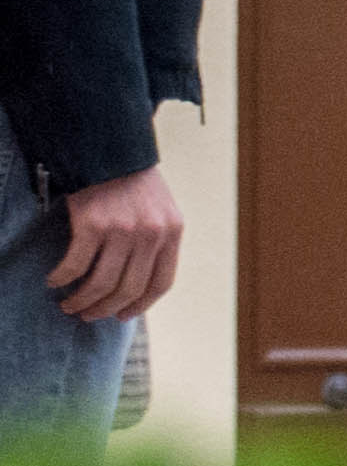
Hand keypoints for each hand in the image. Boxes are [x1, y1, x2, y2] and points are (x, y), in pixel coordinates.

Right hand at [48, 167, 174, 325]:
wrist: (109, 149)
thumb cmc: (132, 182)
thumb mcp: (160, 209)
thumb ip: (156, 240)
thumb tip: (139, 281)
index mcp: (173, 232)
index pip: (161, 282)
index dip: (140, 305)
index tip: (122, 316)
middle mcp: (152, 234)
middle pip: (129, 289)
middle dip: (106, 309)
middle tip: (87, 315)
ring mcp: (123, 230)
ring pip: (102, 284)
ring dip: (83, 301)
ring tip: (68, 305)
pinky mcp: (93, 224)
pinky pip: (75, 265)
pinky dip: (63, 278)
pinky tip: (54, 281)